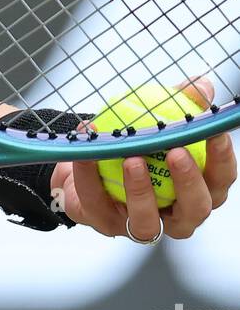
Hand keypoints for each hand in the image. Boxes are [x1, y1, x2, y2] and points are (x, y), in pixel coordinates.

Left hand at [51, 77, 236, 240]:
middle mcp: (174, 215)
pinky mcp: (105, 223)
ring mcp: (140, 224)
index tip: (214, 133)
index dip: (222, 161)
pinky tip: (88, 152)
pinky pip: (96, 201)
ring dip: (140, 190)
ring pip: (147, 221)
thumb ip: (181, 103)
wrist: (86, 162)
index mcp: (195, 190)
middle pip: (194, 210)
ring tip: (133, 159)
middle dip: (188, 183)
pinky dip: (90, 175)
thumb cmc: (133, 144)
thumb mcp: (157, 120)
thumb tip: (201, 85)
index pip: (219, 181)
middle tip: (176, 153)